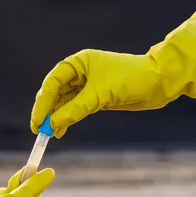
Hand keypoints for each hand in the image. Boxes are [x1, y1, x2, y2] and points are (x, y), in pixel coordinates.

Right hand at [31, 7, 195, 137]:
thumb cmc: (130, 79)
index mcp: (78, 62)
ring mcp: (88, 85)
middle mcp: (80, 72)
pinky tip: (61, 130)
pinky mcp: (96, 97)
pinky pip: (75, 109)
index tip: (37, 120)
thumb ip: (75, 109)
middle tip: (38, 129)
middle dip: (47, 111)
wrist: (159, 83)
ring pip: (64, 102)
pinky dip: (68, 119)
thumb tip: (52, 123)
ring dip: (56, 117)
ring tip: (49, 134)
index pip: (52, 82)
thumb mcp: (99, 95)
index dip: (42, 102)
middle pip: (55, 92)